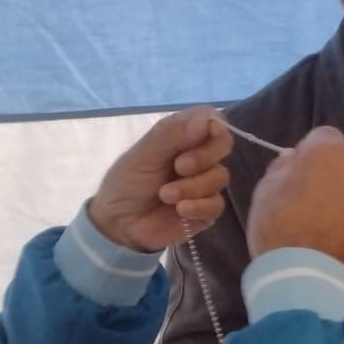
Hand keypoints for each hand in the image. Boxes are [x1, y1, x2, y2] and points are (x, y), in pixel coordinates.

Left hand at [88, 109, 231, 252]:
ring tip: (165, 195)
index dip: (212, 127)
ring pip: (220, 177)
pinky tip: (179, 210)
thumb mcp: (144, 154)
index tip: (196, 137)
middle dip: (202, 157)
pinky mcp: (207, 209)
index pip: (212, 120)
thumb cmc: (127, 183)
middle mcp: (198, 156)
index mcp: (182, 136)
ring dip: (191, 187)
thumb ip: (172, 134)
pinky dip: (198, 207)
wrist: (119, 224)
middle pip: (224, 145)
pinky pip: (217, 204)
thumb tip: (206, 121)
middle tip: (179, 167)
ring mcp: (205, 183)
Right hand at [247, 126, 343, 284]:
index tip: (306, 174)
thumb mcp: (265, 189)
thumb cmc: (277, 231)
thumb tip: (298, 160)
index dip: (315, 155)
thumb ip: (286, 167)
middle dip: (339, 185)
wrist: (302, 281)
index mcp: (329, 156)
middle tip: (319, 213)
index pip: (328, 138)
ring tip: (334, 240)